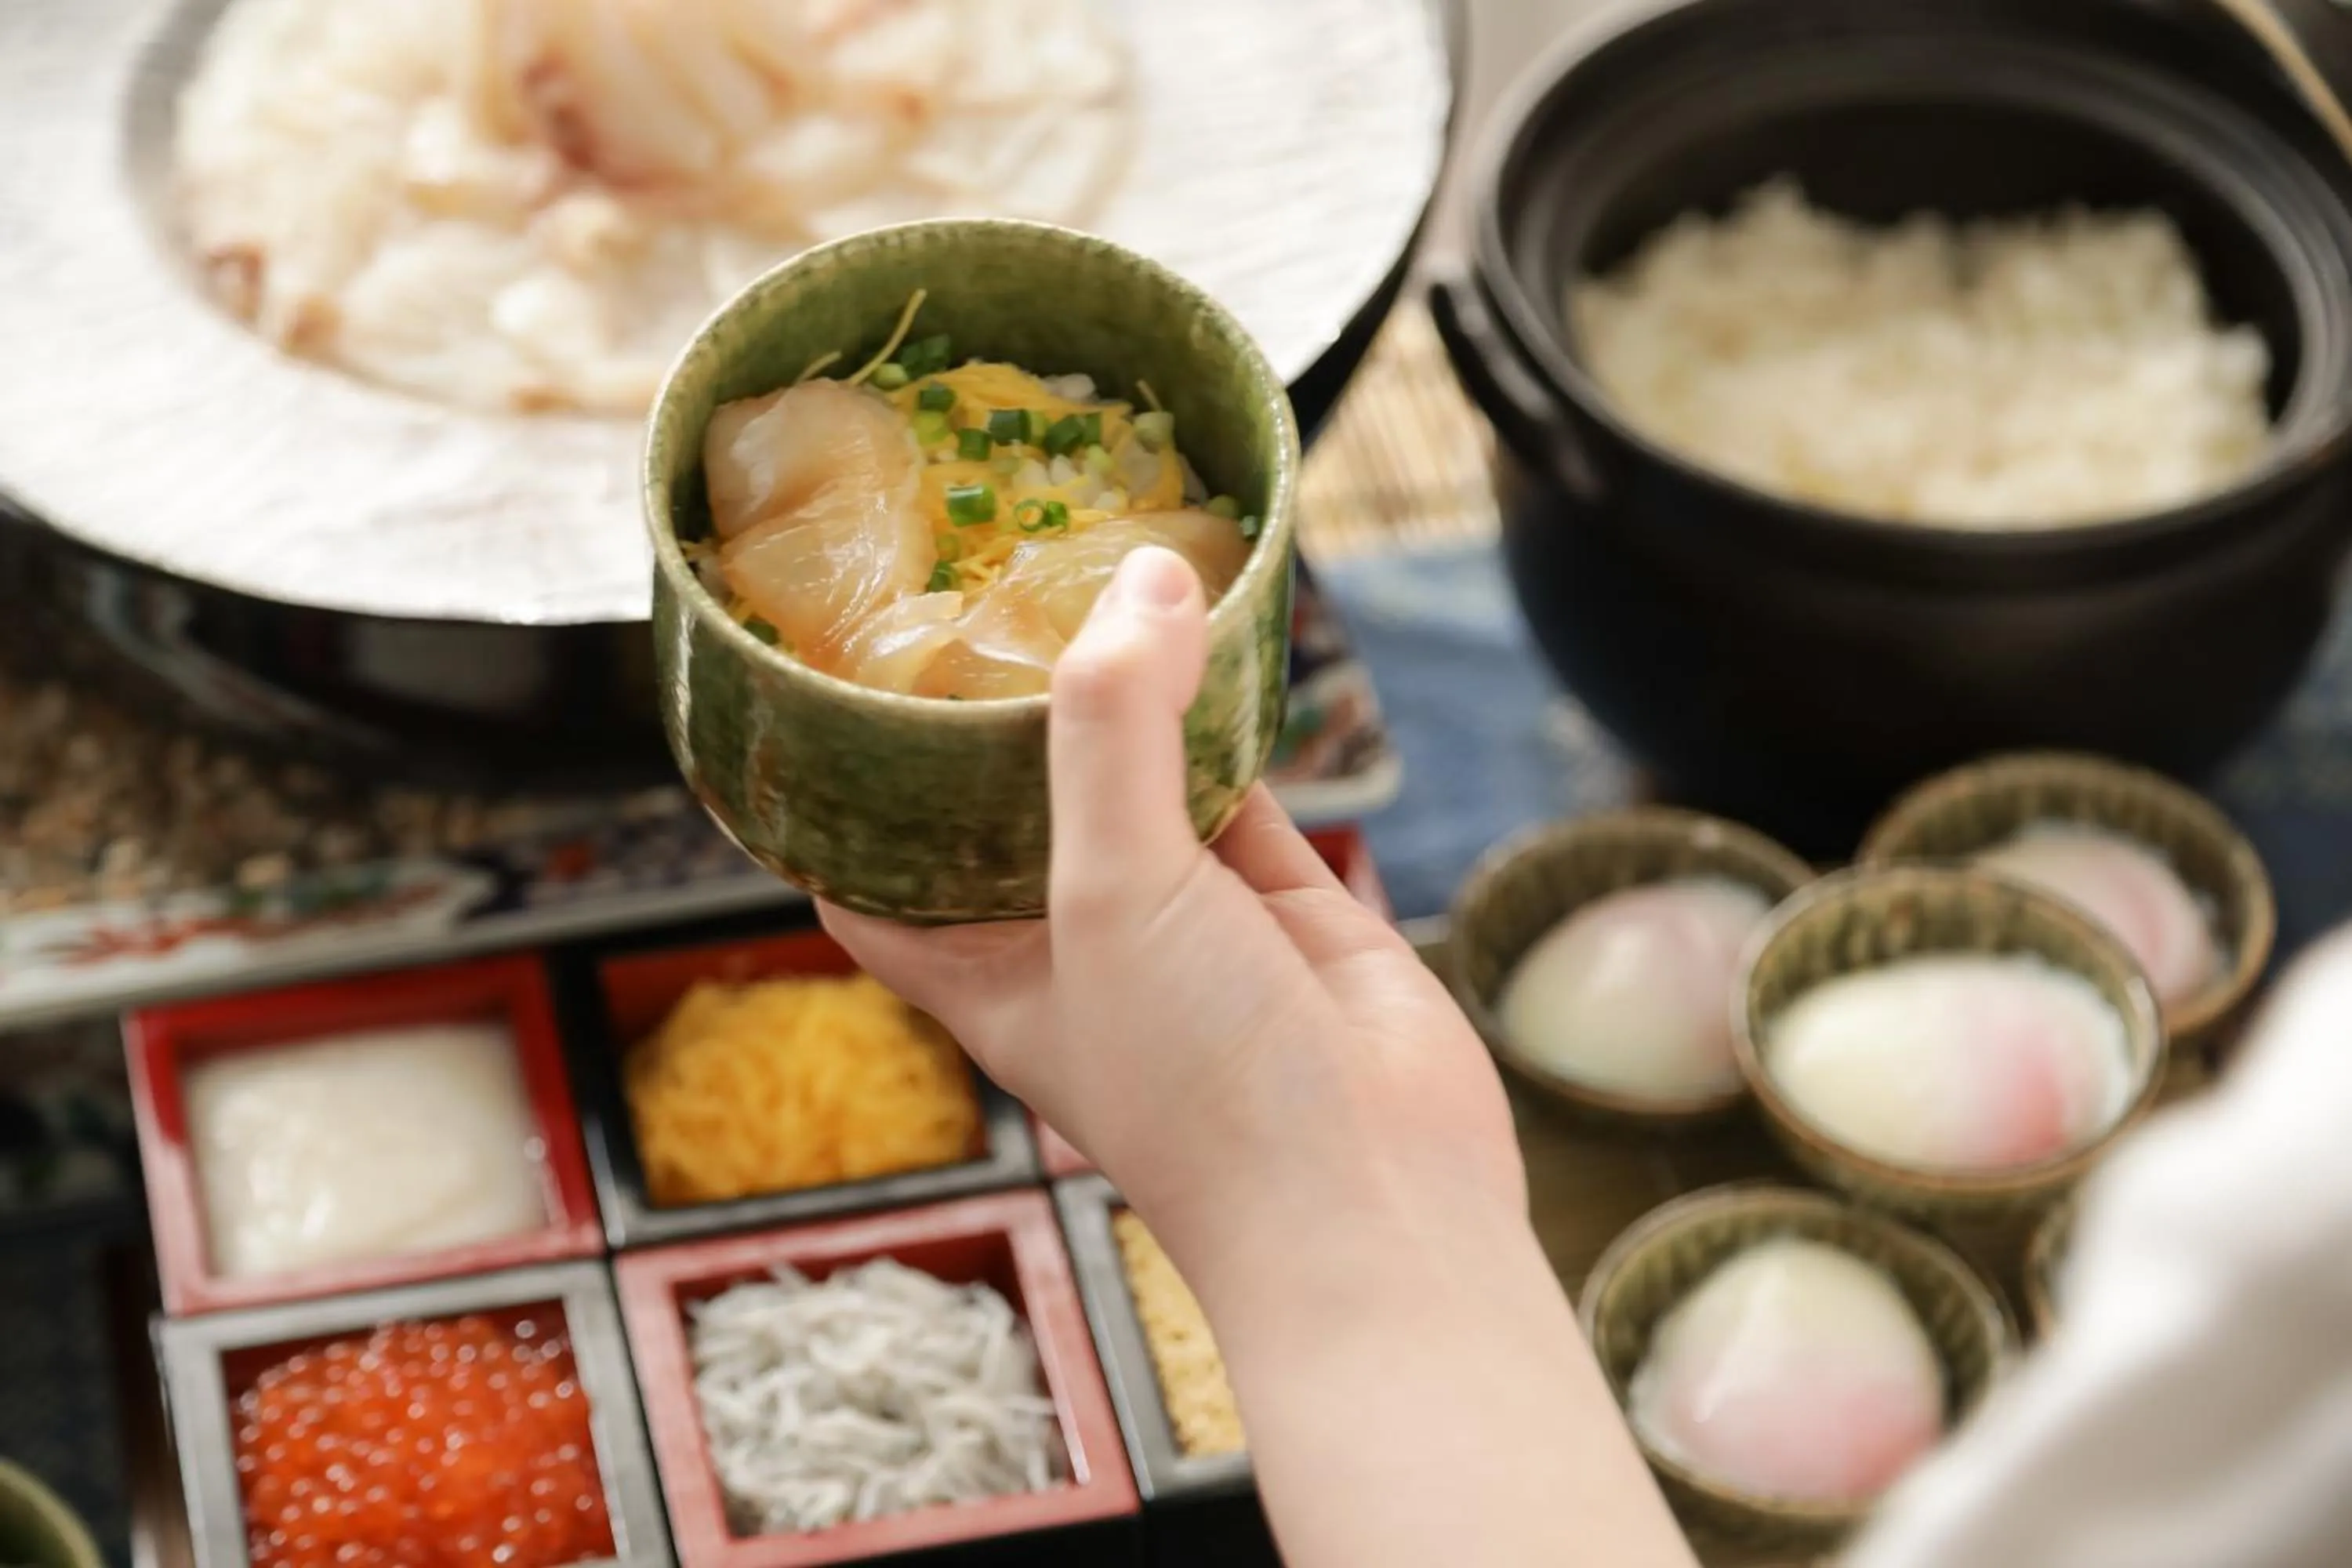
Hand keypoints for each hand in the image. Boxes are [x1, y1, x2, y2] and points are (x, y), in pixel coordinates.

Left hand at [825, 546, 1694, 1567]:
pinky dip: (1229, 712)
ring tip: (1089, 566)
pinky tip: (1213, 628)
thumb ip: (1114, 729)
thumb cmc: (1202, 1088)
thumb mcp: (1112, 891)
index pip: (872, 872)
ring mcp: (1178, 917)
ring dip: (1120, 688)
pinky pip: (1239, 782)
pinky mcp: (1277, 899)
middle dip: (992, 706)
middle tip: (967, 575)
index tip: (818, 677)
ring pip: (1134, 775)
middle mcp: (1069, 938)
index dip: (841, 786)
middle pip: (1008, 800)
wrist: (1375, 1197)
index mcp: (980, 967)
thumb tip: (1144, 575)